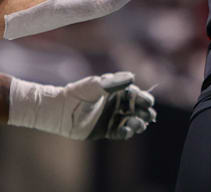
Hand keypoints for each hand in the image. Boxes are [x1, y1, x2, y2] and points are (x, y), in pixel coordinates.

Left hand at [8, 72, 156, 140]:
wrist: (61, 110)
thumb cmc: (78, 93)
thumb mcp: (96, 85)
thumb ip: (114, 83)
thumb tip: (132, 77)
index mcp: (117, 91)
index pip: (135, 95)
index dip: (143, 98)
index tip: (149, 102)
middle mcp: (117, 104)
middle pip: (137, 109)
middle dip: (144, 113)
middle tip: (149, 116)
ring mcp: (112, 118)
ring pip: (131, 121)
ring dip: (137, 123)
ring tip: (137, 124)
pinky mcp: (106, 130)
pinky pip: (120, 132)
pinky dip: (125, 132)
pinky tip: (126, 130)